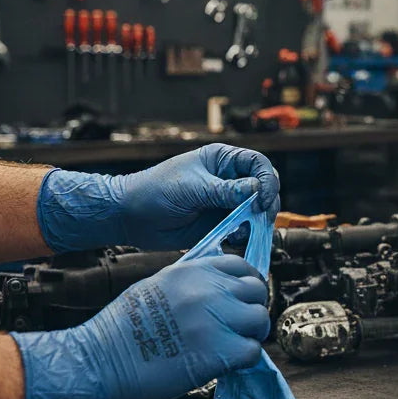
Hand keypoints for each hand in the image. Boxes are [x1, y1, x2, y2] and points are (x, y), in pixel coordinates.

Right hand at [12, 254, 269, 398]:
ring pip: (260, 319)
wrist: (99, 361)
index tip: (242, 299)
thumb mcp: (157, 286)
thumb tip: (215, 285)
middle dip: (252, 308)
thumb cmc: (120, 329)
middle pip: (256, 291)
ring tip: (236, 344)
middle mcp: (208, 289)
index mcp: (192, 271)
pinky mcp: (219, 351)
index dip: (246, 283)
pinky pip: (253, 351)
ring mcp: (216, 319)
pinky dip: (245, 359)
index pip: (240, 265)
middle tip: (241, 326)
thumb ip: (190, 282)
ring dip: (252, 334)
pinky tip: (227, 363)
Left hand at [37, 144, 280, 252]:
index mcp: (222, 161)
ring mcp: (225, 203)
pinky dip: (245, 235)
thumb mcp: (192, 188)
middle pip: (263, 187)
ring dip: (257, 220)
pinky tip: (236, 237)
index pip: (258, 164)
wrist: (130, 218)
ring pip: (256, 210)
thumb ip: (225, 190)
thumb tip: (256, 190)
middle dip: (267, 201)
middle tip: (261, 215)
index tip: (262, 197)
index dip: (266, 179)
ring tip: (247, 229)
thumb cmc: (154, 192)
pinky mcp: (220, 224)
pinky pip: (242, 229)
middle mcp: (228, 180)